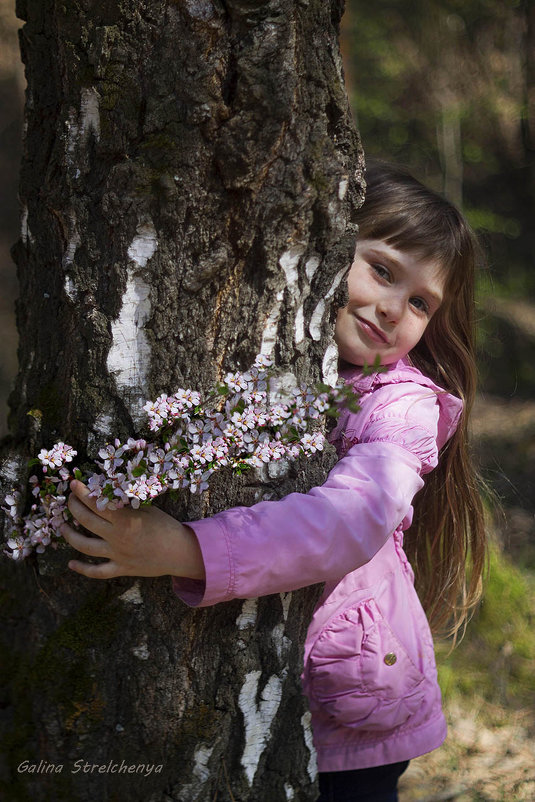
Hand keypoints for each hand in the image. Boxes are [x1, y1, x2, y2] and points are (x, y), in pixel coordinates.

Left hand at [61, 480, 205, 580]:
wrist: (180, 552)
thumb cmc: (166, 526)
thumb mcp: (147, 508)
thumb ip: (126, 503)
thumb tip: (108, 493)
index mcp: (125, 520)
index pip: (97, 503)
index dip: (82, 493)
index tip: (74, 484)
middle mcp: (117, 537)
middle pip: (86, 521)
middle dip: (74, 508)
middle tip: (70, 500)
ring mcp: (117, 555)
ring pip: (85, 546)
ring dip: (70, 535)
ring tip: (62, 527)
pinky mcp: (121, 569)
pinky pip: (98, 572)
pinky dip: (83, 569)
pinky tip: (71, 564)